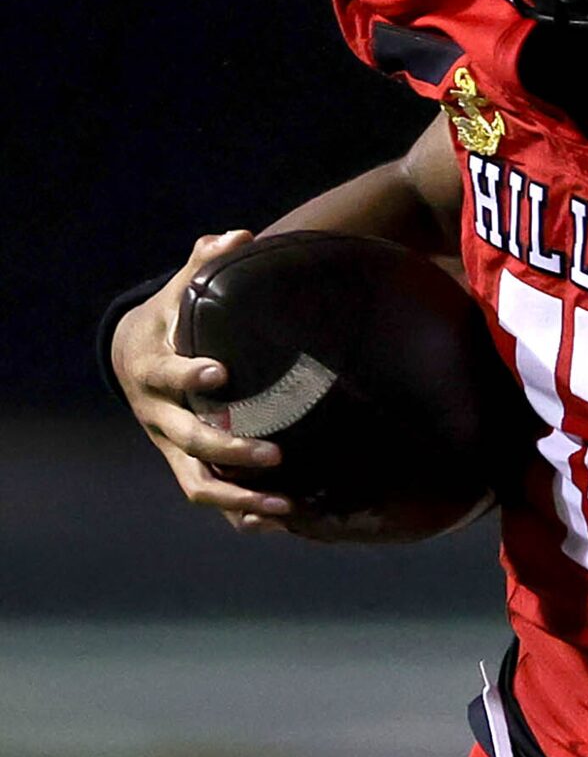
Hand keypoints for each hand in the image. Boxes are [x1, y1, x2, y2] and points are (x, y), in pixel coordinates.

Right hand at [112, 231, 293, 529]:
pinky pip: (211, 496)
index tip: (220, 372)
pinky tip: (278, 522)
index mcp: (154, 370)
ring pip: (198, 483)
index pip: (167, 375)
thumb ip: (207, 263)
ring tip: (284, 505)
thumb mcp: (182, 291)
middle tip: (274, 452)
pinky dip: (239, 514)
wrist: (134, 357)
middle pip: (188, 439)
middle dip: (229, 448)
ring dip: (239, 497)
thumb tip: (239, 234)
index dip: (190, 375)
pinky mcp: (187, 465)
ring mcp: (172, 445)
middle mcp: (160, 415)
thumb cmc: (173, 319)